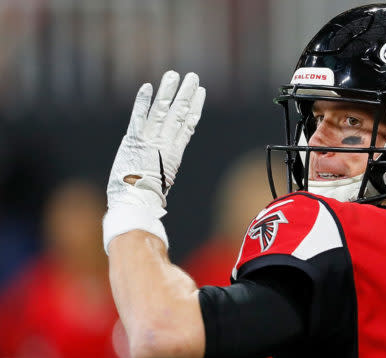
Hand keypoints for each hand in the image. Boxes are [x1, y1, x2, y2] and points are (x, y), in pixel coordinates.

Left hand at [107, 70, 205, 217]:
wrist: (137, 202)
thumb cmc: (146, 198)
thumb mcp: (162, 181)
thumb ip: (164, 169)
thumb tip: (166, 167)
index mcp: (173, 154)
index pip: (187, 125)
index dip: (194, 107)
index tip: (200, 93)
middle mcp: (165, 144)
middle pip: (178, 114)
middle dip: (186, 94)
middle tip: (192, 77)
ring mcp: (150, 140)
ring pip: (162, 111)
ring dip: (168, 91)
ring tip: (174, 75)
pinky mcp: (134, 140)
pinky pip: (139, 116)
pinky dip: (143, 102)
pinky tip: (148, 87)